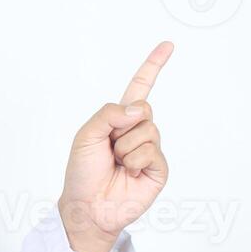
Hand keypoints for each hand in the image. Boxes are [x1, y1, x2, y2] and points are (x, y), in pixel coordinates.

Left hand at [57, 41, 171, 251]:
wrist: (87, 206)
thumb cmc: (82, 173)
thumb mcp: (86, 135)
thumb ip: (109, 113)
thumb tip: (140, 108)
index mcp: (119, 120)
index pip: (140, 88)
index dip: (153, 66)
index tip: (168, 45)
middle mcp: (137, 132)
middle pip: (144, 109)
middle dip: (122, 127)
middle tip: (109, 149)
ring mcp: (150, 150)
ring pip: (147, 131)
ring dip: (125, 148)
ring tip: (116, 164)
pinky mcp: (158, 168)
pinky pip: (151, 151)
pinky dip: (135, 161)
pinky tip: (128, 174)